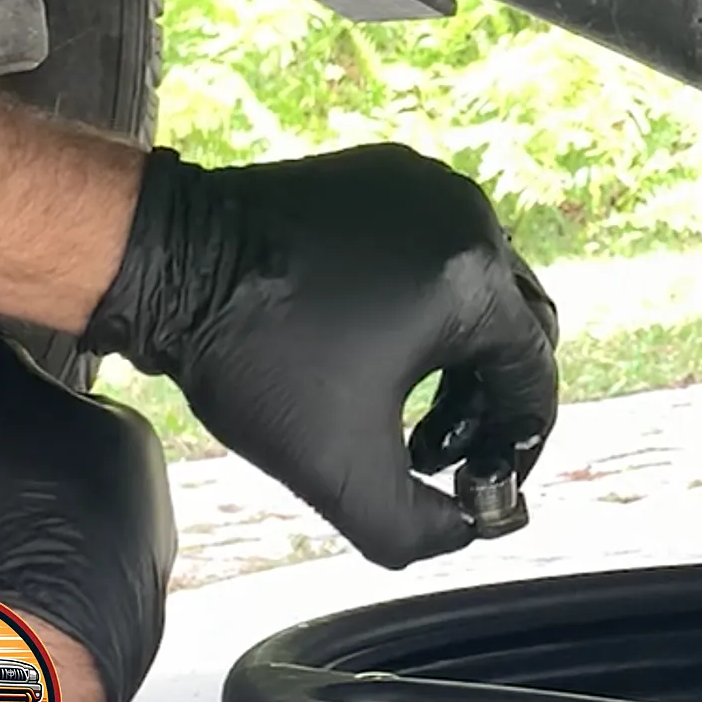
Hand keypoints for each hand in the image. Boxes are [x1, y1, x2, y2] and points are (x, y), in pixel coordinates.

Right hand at [0, 327, 174, 701]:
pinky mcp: (68, 625)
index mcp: (130, 446)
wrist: (38, 637)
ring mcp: (105, 574)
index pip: (55, 409)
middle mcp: (131, 508)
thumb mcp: (0, 401)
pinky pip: (2, 586)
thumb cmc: (30, 506)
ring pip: (1, 533)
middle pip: (17, 476)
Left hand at [81, 143, 560, 568]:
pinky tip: (376, 339)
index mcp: (474, 283)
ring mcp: (430, 187)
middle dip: (489, 398)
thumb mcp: (340, 472)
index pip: (534, 378)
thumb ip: (419, 529)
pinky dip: (426, 299)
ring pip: (480, 286)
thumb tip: (466, 530)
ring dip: (459, 350)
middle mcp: (468, 221)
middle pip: (520, 328)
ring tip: (407, 398)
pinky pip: (438, 246)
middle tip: (442, 447)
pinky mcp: (387, 171)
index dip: (515, 445)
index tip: (479, 479)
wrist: (167, 262)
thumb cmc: (251, 354)